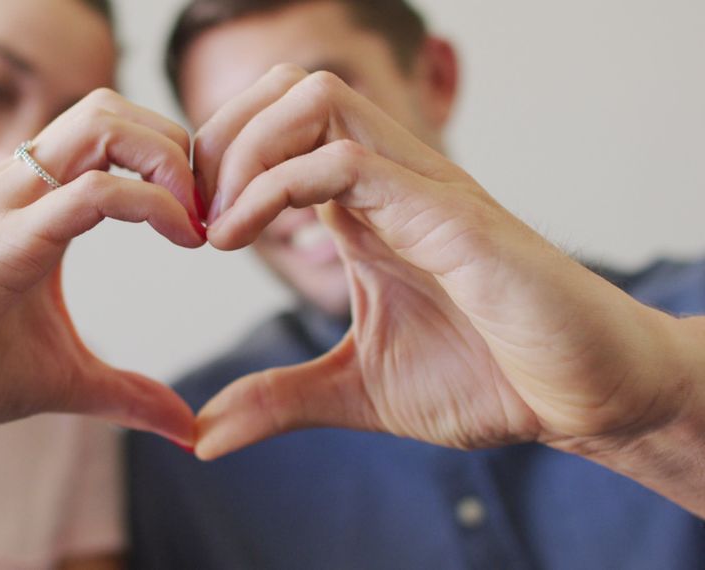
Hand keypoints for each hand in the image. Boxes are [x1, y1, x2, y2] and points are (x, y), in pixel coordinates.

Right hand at [0, 89, 203, 444]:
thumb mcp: (64, 379)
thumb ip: (127, 393)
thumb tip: (185, 428)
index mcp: (36, 201)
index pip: (114, 134)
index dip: (174, 164)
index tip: (208, 223)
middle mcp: (22, 185)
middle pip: (114, 108)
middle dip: (178, 145)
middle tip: (211, 209)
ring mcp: (10, 203)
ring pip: (105, 124)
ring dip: (169, 160)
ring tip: (197, 220)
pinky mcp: (5, 237)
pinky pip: (92, 191)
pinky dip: (152, 202)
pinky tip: (181, 237)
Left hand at [192, 65, 692, 459]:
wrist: (584, 397)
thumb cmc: (487, 378)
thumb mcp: (354, 391)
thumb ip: (277, 402)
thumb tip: (201, 438)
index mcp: (364, 206)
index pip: (278, 128)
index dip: (216, 163)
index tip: (188, 230)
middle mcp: (390, 180)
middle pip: (289, 88)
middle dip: (218, 136)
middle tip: (190, 211)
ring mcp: (421, 189)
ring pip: (316, 99)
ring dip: (244, 150)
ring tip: (214, 225)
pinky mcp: (451, 216)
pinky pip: (351, 162)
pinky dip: (276, 187)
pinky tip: (243, 239)